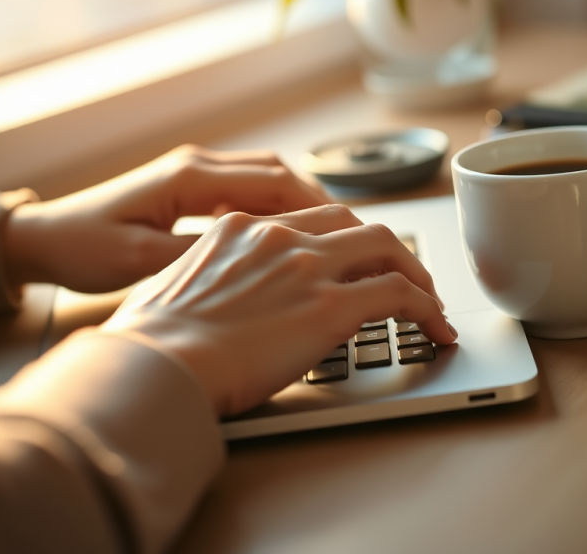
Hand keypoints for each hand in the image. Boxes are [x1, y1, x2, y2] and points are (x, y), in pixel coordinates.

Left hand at [3, 145, 328, 292]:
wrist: (48, 238)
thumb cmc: (85, 247)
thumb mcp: (142, 261)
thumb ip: (200, 255)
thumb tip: (257, 258)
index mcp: (188, 177)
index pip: (270, 181)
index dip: (313, 204)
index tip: (346, 229)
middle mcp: (197, 166)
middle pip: (275, 173)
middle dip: (316, 201)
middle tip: (348, 232)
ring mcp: (194, 174)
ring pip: (265, 178)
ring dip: (297, 203)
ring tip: (326, 234)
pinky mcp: (190, 188)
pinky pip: (245, 190)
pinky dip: (272, 208)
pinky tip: (284, 234)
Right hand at [101, 204, 457, 416]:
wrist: (153, 366)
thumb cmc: (151, 340)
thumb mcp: (176, 285)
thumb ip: (212, 275)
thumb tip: (226, 295)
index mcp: (241, 228)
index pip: (311, 220)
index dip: (344, 238)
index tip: (356, 260)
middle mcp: (279, 235)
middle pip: (355, 222)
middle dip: (385, 248)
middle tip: (402, 274)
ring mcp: (307, 266)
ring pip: (386, 247)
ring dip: (414, 272)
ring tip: (429, 301)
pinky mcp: (330, 305)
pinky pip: (398, 294)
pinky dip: (425, 308)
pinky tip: (435, 327)